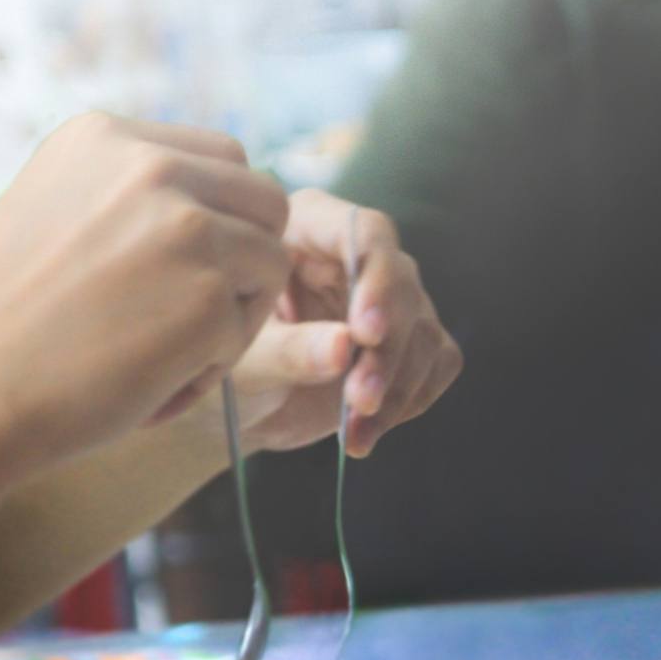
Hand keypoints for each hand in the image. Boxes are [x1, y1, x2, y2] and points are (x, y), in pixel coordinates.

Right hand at [0, 115, 290, 487]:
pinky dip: (215, 363)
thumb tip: (219, 199)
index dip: (217, 219)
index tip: (171, 269)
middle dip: (242, 258)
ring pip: (271, 262)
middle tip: (183, 314)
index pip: (223, 158)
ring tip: (160, 352)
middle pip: (264, 201)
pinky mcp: (209, 295)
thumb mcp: (52, 212)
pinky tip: (151, 383)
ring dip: (234, 312)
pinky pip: (252, 327)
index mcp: (104, 137)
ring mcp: (186, 227)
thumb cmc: (0, 324)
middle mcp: (150, 165)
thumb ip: (128, 194)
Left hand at [228, 190, 463, 456]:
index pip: (365, 232)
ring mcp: (387, 298)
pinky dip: (409, 400)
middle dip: (388, 349)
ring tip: (356, 429)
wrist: (238, 408)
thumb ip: (289, 351)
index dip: (375, 280)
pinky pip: (436, 361)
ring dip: (397, 386)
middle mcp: (355, 256)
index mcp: (308, 230)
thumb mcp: (242, 361)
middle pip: (403, 284)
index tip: (367, 334)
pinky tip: (367, 428)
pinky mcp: (408, 339)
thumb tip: (344, 346)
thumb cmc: (224, 365)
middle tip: (361, 398)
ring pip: (423, 329)